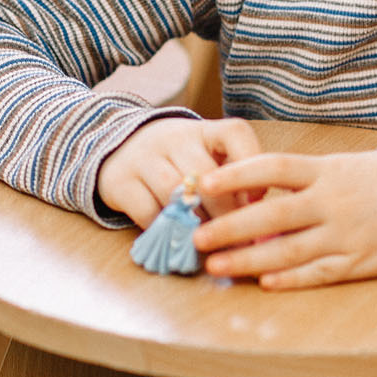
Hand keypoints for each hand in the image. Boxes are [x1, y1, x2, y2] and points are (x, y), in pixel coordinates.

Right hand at [96, 116, 261, 227]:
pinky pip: (147, 211)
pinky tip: (178, 243)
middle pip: (205, 172)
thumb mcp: (204, 156)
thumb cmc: (177, 160)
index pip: (234, 133)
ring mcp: (143, 157)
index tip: (257, 198)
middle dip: (226, 211)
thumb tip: (258, 217)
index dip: (251, 164)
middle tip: (240, 241)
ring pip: (175, 192)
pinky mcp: (120, 181)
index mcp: (203, 130)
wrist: (118, 147)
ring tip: (211, 246)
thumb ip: (232, 179)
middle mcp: (173, 137)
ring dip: (196, 225)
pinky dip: (166, 232)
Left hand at [194, 149, 376, 289]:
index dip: (237, 175)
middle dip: (230, 227)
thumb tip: (251, 196)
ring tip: (217, 265)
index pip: (273, 168)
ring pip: (289, 250)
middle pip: (272, 215)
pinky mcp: (361, 263)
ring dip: (249, 260)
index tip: (204, 183)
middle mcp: (333, 202)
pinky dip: (291, 280)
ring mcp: (347, 234)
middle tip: (196, 237)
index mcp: (326, 171)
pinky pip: (320, 273)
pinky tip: (265, 283)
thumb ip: (301, 182)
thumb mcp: (341, 166)